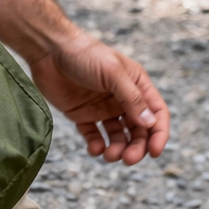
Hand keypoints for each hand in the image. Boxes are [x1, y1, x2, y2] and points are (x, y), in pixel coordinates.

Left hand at [28, 34, 170, 164]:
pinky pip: (94, 136)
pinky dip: (96, 146)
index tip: (155, 152)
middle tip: (129, 159)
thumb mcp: (113, 73)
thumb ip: (131, 98)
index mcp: (137, 84)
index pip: (156, 113)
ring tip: (109, 155)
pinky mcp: (83, 115)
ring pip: (118, 137)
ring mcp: (103, 108)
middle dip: (137, 147)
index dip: (159, 133)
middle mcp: (122, 98)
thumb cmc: (84, 54)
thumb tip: (150, 124)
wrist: (49, 50)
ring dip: (118, 149)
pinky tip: (94, 149)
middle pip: (138, 130)